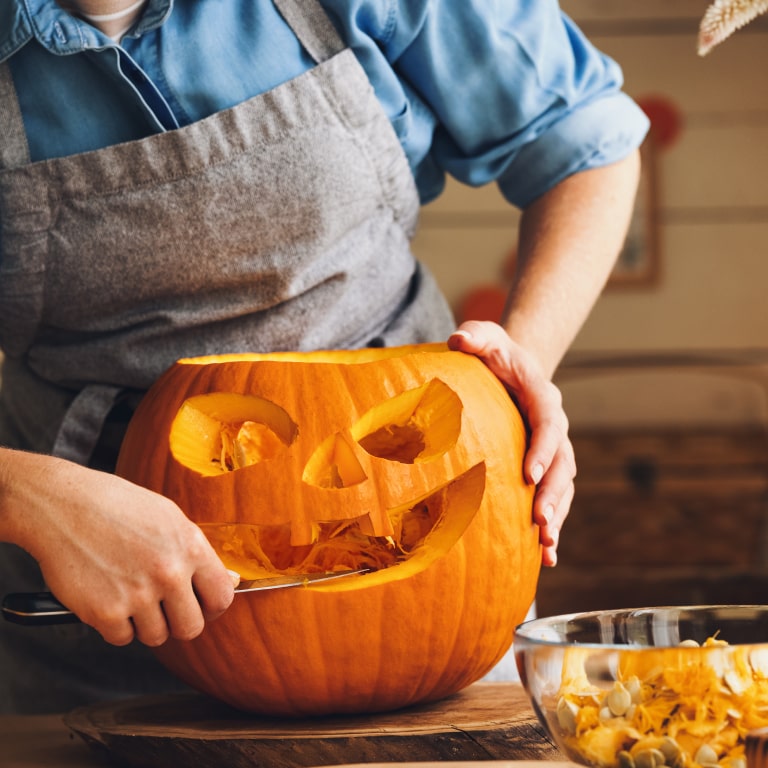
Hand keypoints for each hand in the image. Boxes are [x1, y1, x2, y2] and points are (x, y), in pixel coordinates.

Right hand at [0, 450, 236, 645]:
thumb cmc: (118, 506)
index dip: (214, 607)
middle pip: (191, 627)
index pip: (222, 597)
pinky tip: (109, 598)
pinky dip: (115, 626)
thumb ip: (198, 553)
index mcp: (190, 547)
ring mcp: (137, 595)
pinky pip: (122, 638)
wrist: (64, 505)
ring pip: (156, 636)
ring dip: (146, 623)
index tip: (204, 607)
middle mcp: (168, 574)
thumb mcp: (170, 517)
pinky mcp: (104, 612)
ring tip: (132, 595)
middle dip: (180, 622)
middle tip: (166, 609)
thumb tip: (231, 580)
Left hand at [448, 321, 574, 566]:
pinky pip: (553, 498)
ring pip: (563, 487)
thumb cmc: (491, 352)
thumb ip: (475, 336)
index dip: (542, 449)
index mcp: (542, 396)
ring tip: (546, 549)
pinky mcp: (544, 466)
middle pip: (562, 463)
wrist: (509, 366)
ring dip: (556, 517)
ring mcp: (553, 449)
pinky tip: (545, 557)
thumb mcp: (483, 336)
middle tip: (539, 523)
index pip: (548, 423)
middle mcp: (554, 425)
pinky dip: (552, 525)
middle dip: (553, 495)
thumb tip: (459, 340)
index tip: (529, 475)